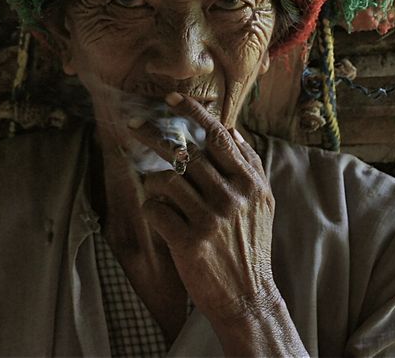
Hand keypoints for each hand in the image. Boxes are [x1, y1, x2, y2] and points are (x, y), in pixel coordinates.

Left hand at [127, 92, 278, 323]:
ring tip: (157, 190)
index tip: (171, 98)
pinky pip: (155, 210)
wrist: (248, 297)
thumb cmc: (251, 246)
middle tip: (133, 126)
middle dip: (155, 137)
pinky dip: (152, 209)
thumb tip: (232, 130)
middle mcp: (232, 198)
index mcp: (250, 184)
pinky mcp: (190, 243)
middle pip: (187, 154)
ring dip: (154, 180)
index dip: (193, 113)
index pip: (219, 137)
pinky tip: (160, 216)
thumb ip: (249, 166)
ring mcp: (211, 220)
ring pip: (166, 180)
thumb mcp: (262, 204)